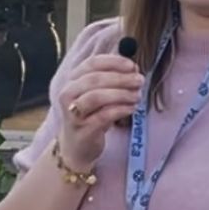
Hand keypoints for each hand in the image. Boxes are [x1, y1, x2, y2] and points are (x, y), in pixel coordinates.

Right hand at [56, 52, 143, 169]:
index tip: (132, 65)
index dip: (113, 62)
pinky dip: (120, 110)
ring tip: (137, 96)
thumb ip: (112, 80)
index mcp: (72, 80)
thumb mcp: (98, 94)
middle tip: (139, 80)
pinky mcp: (82, 129)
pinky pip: (103, 116)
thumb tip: (133, 68)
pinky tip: (132, 108)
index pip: (92, 63)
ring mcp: (73, 112)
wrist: (77, 147)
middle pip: (94, 79)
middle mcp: (68, 94)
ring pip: (96, 97)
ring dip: (120, 94)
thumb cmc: (90, 116)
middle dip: (121, 78)